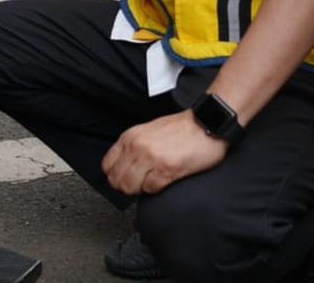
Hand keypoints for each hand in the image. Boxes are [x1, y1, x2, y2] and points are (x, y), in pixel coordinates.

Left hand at [101, 111, 227, 195]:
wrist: (206, 124)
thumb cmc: (180, 129)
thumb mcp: (147, 131)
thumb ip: (133, 146)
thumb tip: (123, 167)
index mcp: (130, 137)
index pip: (107, 165)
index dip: (115, 175)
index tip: (124, 178)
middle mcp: (137, 146)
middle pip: (116, 180)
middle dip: (126, 186)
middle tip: (138, 184)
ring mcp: (151, 158)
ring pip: (130, 186)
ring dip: (140, 189)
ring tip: (151, 182)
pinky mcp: (167, 168)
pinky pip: (151, 189)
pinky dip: (156, 188)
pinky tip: (164, 179)